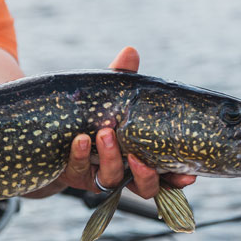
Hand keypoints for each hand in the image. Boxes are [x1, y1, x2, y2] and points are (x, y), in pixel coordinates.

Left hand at [45, 47, 196, 199]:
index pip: (167, 175)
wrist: (52, 130)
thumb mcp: (110, 96)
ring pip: (111, 179)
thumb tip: (130, 52)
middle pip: (144, 188)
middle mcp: (124, 172)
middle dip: (145, 176)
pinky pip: (78, 169)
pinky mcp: (73, 174)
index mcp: (142, 157)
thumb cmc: (93, 114)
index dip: (177, 179)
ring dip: (111, 158)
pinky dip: (79, 154)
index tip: (188, 175)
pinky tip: (79, 140)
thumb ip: (122, 80)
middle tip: (139, 158)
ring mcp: (98, 175)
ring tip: (105, 133)